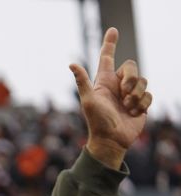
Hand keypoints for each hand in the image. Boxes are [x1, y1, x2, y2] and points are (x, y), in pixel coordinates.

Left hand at [70, 27, 151, 167]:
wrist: (111, 140)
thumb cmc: (97, 122)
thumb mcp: (88, 101)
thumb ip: (82, 82)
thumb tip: (71, 64)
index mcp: (104, 81)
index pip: (107, 58)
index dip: (110, 44)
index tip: (112, 30)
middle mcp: (117, 85)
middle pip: (131, 67)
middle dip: (130, 79)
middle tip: (124, 93)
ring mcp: (130, 93)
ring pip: (142, 81)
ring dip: (135, 95)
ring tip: (126, 107)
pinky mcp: (141, 103)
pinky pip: (149, 95)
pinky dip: (142, 104)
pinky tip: (134, 113)